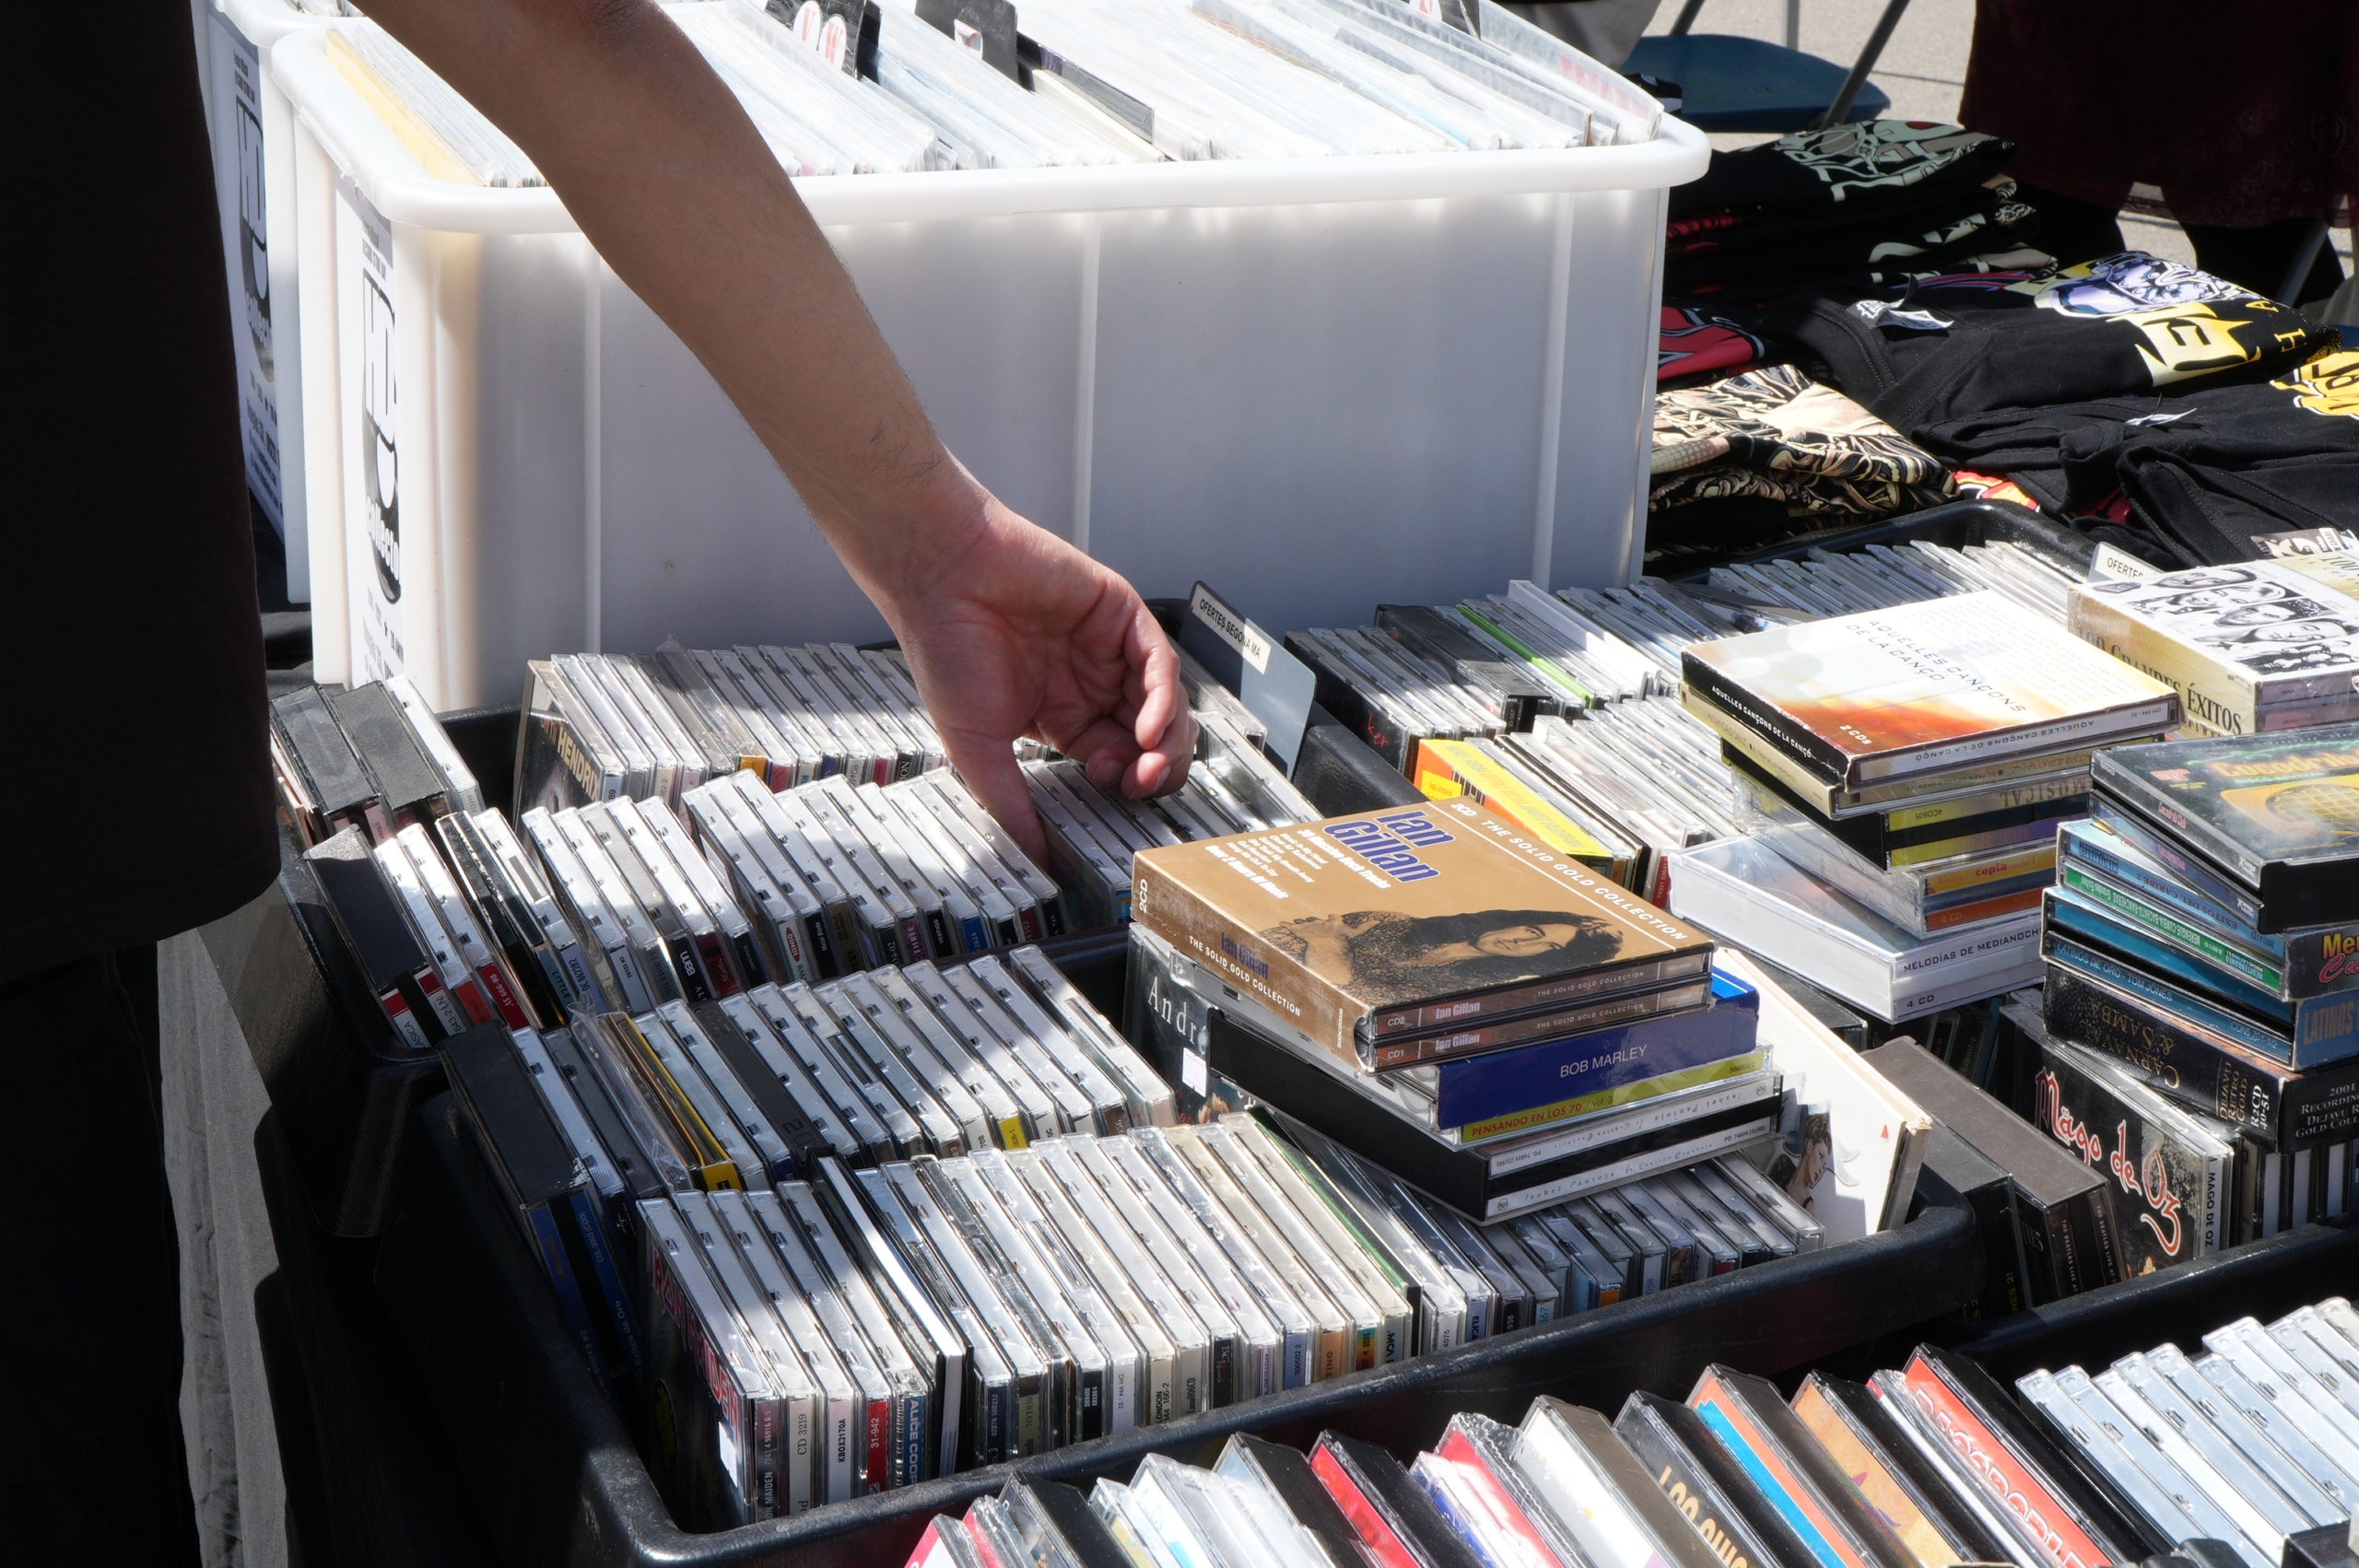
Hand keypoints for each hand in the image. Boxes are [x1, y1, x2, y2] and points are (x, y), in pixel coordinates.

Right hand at [878, 498, 1194, 865]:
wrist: (939, 577)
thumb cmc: (945, 651)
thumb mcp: (977, 748)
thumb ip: (1011, 804)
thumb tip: (1033, 861)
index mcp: (1062, 716)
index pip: (1117, 759)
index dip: (1124, 781)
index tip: (1111, 791)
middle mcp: (1091, 683)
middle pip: (1152, 737)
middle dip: (1156, 768)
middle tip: (1141, 783)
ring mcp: (1108, 648)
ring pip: (1166, 703)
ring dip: (1167, 739)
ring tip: (1149, 760)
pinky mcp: (1119, 613)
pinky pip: (1159, 663)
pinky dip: (1163, 699)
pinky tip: (1150, 727)